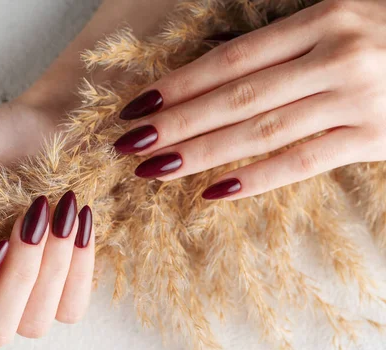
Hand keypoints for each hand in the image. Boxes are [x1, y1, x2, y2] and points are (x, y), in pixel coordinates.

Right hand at [0, 193, 93, 348]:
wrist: (46, 127)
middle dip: (18, 278)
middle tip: (32, 216)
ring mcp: (24, 297)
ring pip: (35, 323)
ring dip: (53, 264)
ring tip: (60, 208)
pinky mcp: (63, 289)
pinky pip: (72, 308)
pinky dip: (80, 266)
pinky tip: (80, 220)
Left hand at [113, 0, 385, 199]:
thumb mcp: (338, 19)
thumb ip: (282, 43)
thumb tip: (212, 72)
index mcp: (321, 19)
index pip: (231, 60)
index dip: (179, 84)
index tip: (136, 104)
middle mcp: (335, 57)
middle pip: (235, 98)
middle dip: (174, 123)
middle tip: (127, 143)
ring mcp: (354, 100)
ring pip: (259, 132)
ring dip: (200, 153)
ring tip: (154, 168)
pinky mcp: (373, 138)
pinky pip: (302, 162)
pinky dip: (255, 178)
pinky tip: (212, 191)